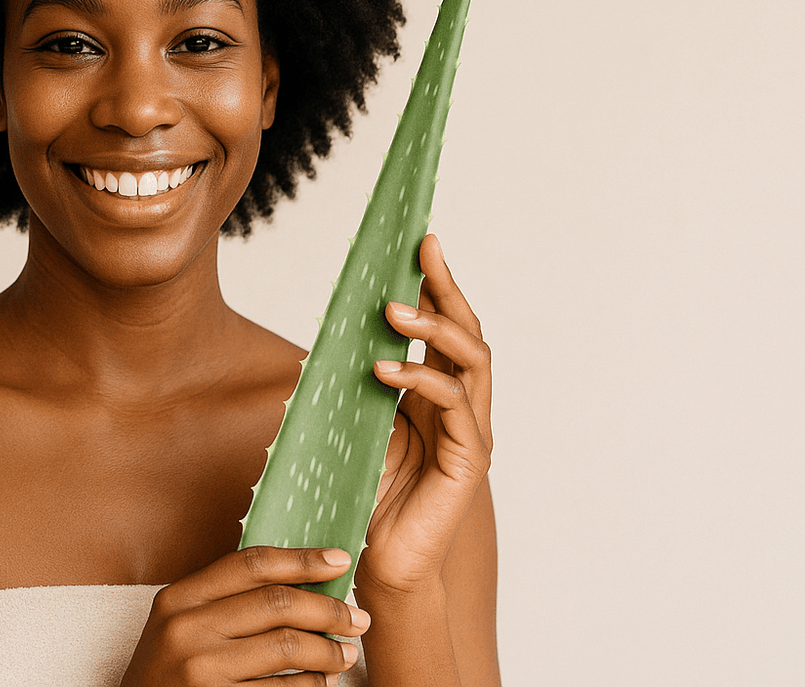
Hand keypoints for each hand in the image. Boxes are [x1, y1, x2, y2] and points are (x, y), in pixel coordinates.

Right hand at [120, 546, 371, 686]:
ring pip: (288, 648)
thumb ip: (225, 599)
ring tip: (344, 652)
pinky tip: (321, 683)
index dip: (302, 560)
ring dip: (328, 650)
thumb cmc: (169, 672)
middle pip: (277, 604)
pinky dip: (312, 686)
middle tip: (357, 618)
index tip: (340, 560)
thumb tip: (304, 579)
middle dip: (328, 609)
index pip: (251, 565)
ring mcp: (202, 670)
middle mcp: (187, 630)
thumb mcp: (180, 626)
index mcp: (179, 598)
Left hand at [360, 234, 492, 598]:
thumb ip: (356, 382)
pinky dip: (422, 380)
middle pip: (468, 332)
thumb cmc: (364, 493)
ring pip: (471, 360)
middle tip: (421, 253)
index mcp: (436, 394)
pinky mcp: (469, 459)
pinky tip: (386, 370)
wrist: (374, 562)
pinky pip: (455, 406)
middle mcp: (461, 407)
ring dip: (434, 328)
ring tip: (394, 310)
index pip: (445, 328)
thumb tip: (334, 331)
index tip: (420, 242)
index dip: (436, 285)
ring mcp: (470, 432)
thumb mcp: (355, 422)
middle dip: (446, 288)